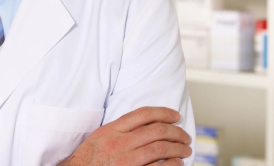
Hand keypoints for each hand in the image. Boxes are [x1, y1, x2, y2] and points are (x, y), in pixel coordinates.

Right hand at [58, 106, 191, 165]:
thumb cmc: (87, 159)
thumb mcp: (100, 137)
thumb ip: (119, 129)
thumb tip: (145, 124)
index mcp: (112, 129)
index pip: (144, 114)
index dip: (164, 113)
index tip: (175, 116)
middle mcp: (120, 142)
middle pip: (157, 131)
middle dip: (176, 132)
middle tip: (185, 136)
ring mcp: (126, 160)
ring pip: (160, 148)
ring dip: (177, 148)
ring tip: (185, 150)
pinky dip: (171, 165)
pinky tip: (177, 164)